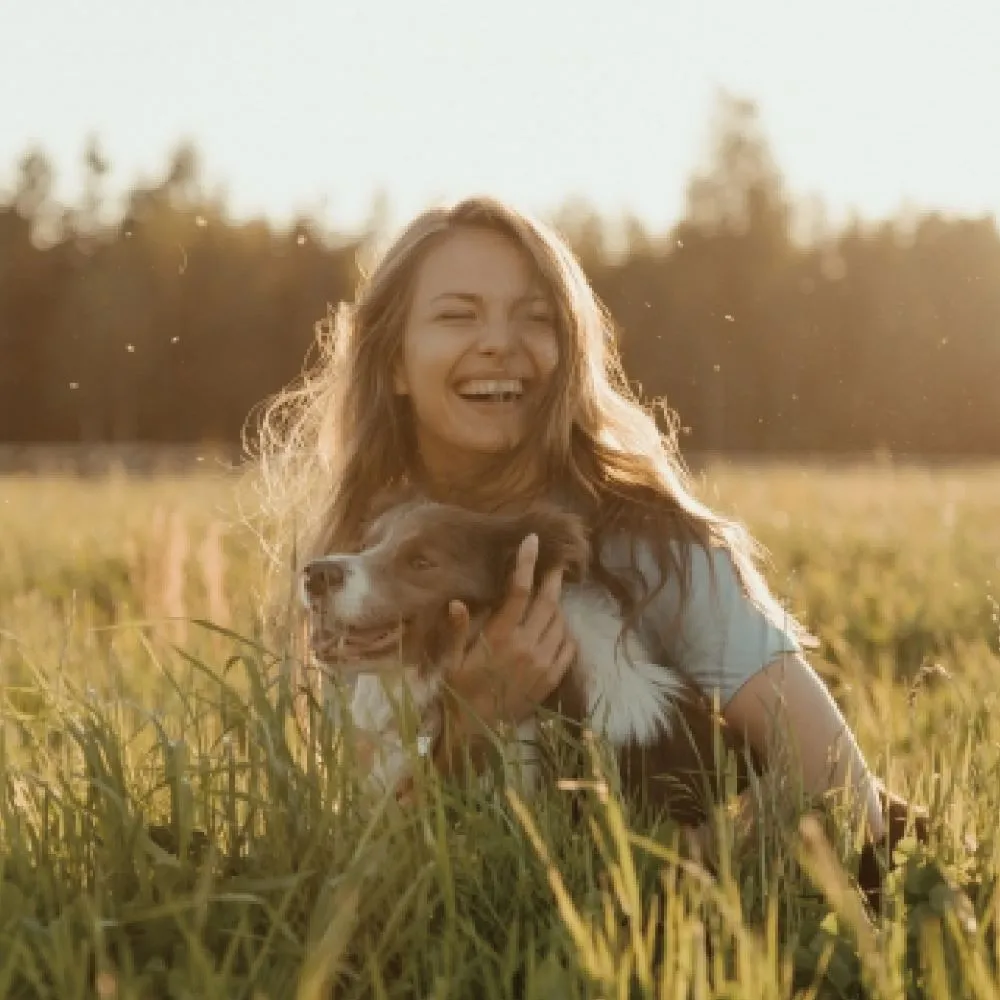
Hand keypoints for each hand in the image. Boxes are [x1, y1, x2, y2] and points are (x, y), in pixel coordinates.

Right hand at [443, 533, 576, 734]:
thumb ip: (457, 630)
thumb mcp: (451, 660)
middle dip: (552, 579)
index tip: (533, 542)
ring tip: (551, 599)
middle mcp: (525, 647)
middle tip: (555, 565)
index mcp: (499, 637)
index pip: (518, 591)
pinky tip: (557, 630)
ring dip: (557, 607)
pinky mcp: (550, 680)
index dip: (527, 564)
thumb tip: (456, 602)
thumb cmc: (458, 692)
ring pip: (560, 623)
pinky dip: (565, 634)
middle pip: (547, 602)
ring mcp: (542, 664)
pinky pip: (568, 648)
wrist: (475, 733)